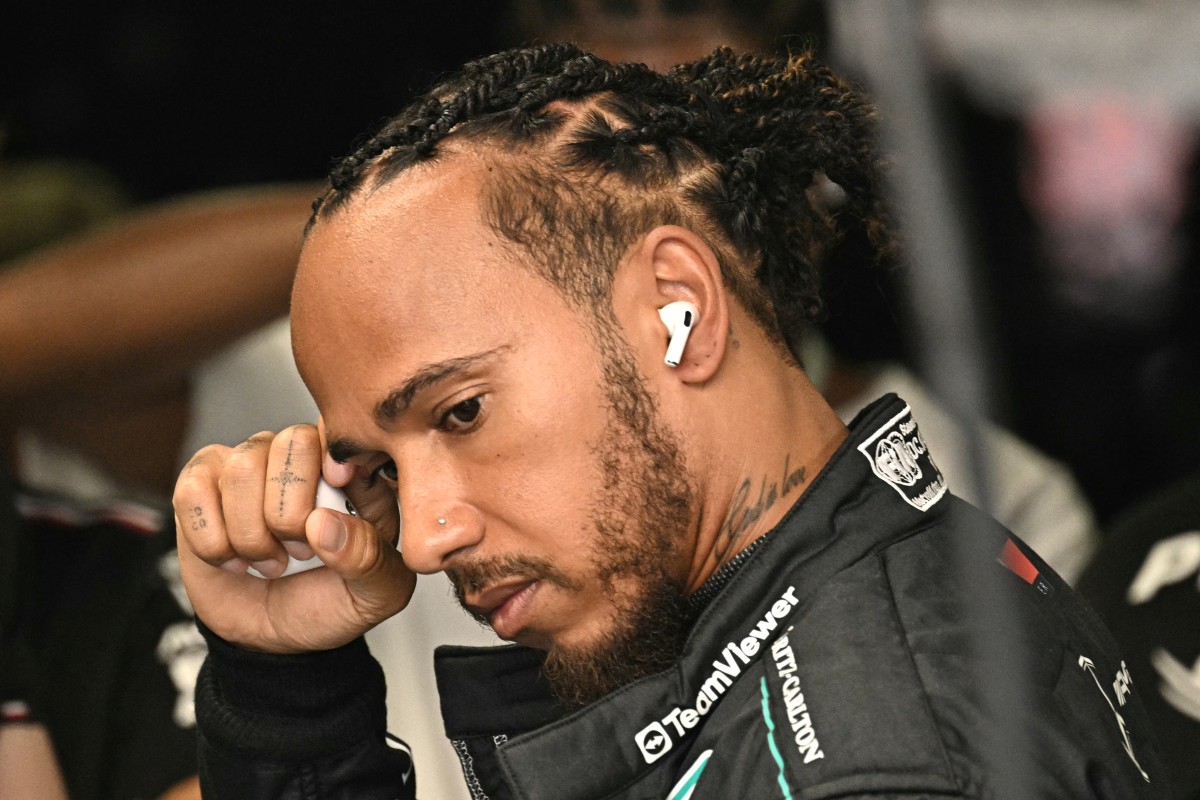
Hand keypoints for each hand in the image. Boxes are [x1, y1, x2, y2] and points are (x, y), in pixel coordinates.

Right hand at [172, 423, 413, 652]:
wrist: (275, 636)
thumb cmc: (332, 600)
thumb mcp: (375, 594)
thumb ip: (368, 558)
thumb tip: (324, 524)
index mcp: (353, 467)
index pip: (342, 434)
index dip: (332, 469)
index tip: (325, 517)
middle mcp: (301, 453)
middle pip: (289, 444)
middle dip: (289, 514)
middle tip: (299, 551)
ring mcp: (249, 463)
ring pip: (240, 470)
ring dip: (250, 534)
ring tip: (269, 561)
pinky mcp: (201, 483)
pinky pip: (193, 492)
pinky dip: (211, 541)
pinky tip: (232, 559)